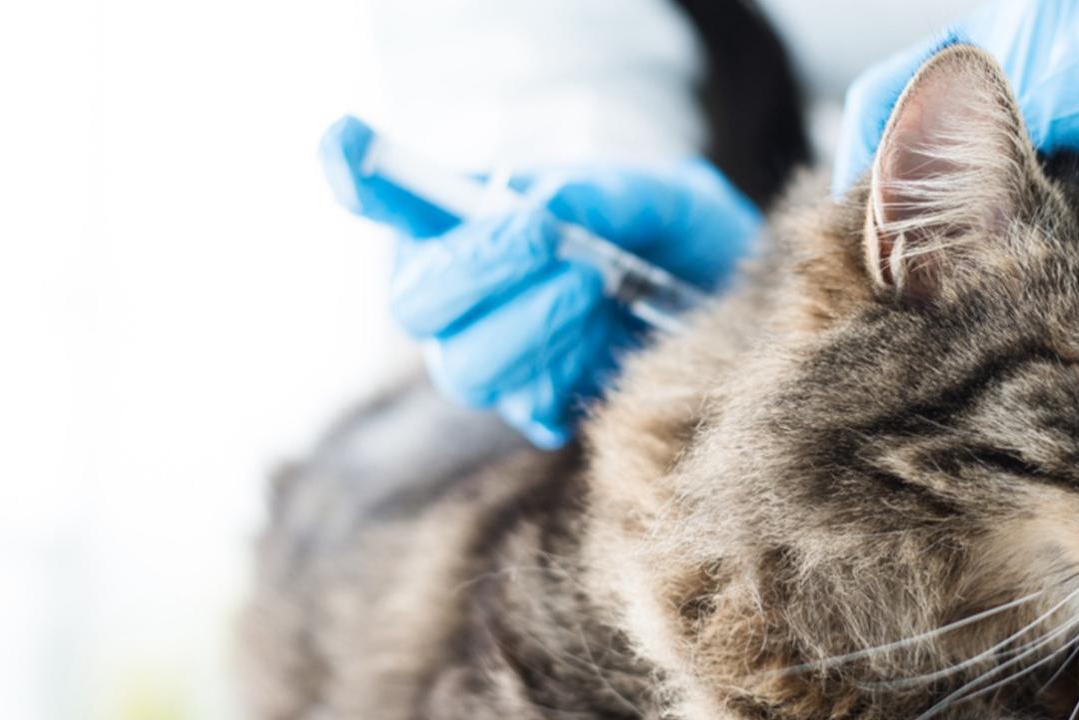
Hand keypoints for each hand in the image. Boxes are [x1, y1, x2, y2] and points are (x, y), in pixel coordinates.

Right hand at [320, 130, 759, 447]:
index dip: (358, 176)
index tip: (347, 141)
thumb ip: (604, 194)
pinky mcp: (537, 409)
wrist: (731, 309)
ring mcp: (492, 357)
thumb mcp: (663, 198)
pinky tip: (611, 343)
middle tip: (544, 236)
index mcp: (468, 218)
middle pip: (414, 304)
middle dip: (475, 268)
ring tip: (598, 286)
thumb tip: (542, 205)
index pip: (388, 198)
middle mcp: (461, 293)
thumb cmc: (681, 237)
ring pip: (467, 368)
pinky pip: (531, 409)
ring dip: (534, 324)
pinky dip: (575, 374)